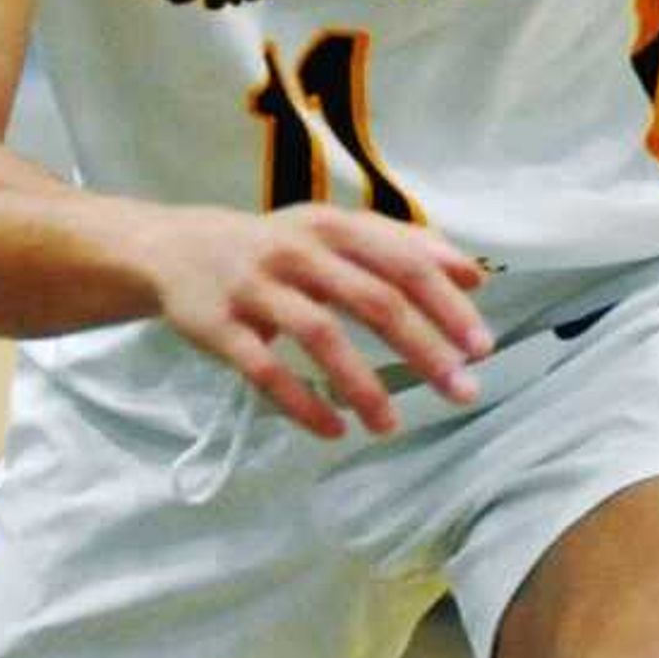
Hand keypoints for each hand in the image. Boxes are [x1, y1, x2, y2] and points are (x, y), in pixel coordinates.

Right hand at [151, 204, 494, 438]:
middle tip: (461, 391)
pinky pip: (265, 370)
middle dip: (423, 349)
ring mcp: (256, 287)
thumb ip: (403, 247)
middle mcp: (297, 250)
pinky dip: (302, 404)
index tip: (481, 347)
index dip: (446, 304)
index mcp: (334, 226)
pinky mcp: (219, 327)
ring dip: (363, 386)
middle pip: (373, 299)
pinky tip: (334, 431)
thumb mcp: (336, 233)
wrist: (178, 249)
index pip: (404, 262)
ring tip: (390, 427)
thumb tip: (474, 277)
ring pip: (320, 335)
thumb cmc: (278, 248)